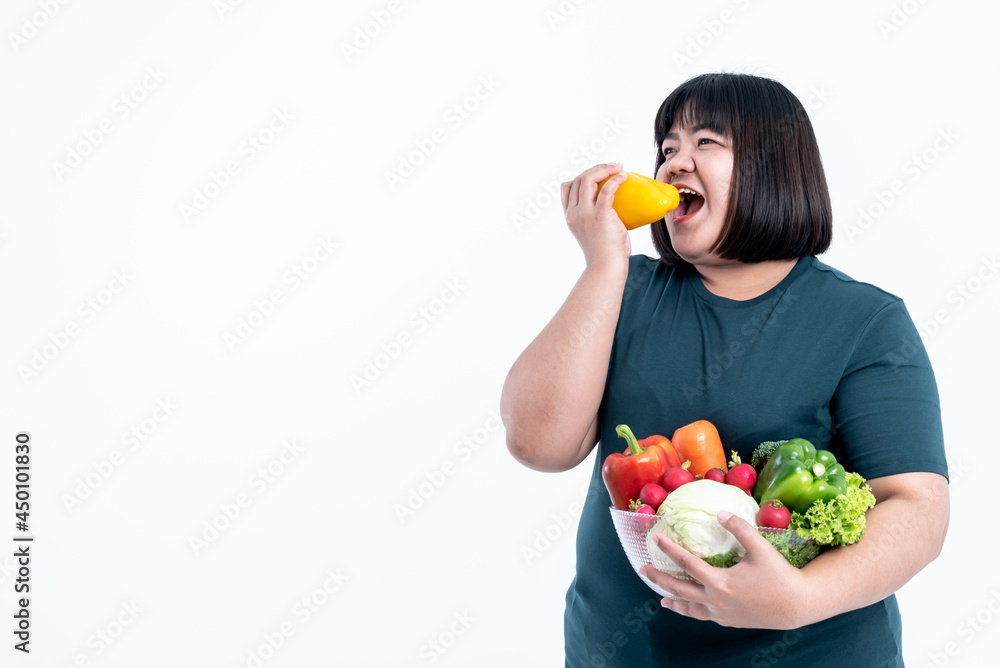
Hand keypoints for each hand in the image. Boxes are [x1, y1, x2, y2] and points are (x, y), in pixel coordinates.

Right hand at [560, 163, 630, 270]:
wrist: (606, 268)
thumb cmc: (606, 254)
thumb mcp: (594, 233)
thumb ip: (598, 219)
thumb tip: (618, 209)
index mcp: (570, 217)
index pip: (567, 188)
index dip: (581, 176)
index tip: (597, 176)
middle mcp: (574, 213)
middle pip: (579, 179)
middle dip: (596, 168)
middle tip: (613, 167)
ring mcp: (585, 214)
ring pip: (588, 179)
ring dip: (604, 169)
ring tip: (619, 167)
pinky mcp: (600, 215)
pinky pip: (606, 189)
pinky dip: (615, 179)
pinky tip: (623, 176)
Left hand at [639, 511, 807, 629]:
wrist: (797, 606)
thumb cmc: (780, 575)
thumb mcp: (761, 548)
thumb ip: (739, 528)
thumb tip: (719, 513)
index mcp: (721, 583)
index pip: (687, 563)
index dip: (669, 549)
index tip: (655, 538)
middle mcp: (716, 601)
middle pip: (680, 589)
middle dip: (659, 578)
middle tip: (644, 568)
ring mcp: (722, 614)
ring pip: (690, 608)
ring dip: (673, 600)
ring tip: (661, 597)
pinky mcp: (729, 621)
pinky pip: (704, 616)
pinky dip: (692, 612)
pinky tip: (690, 608)